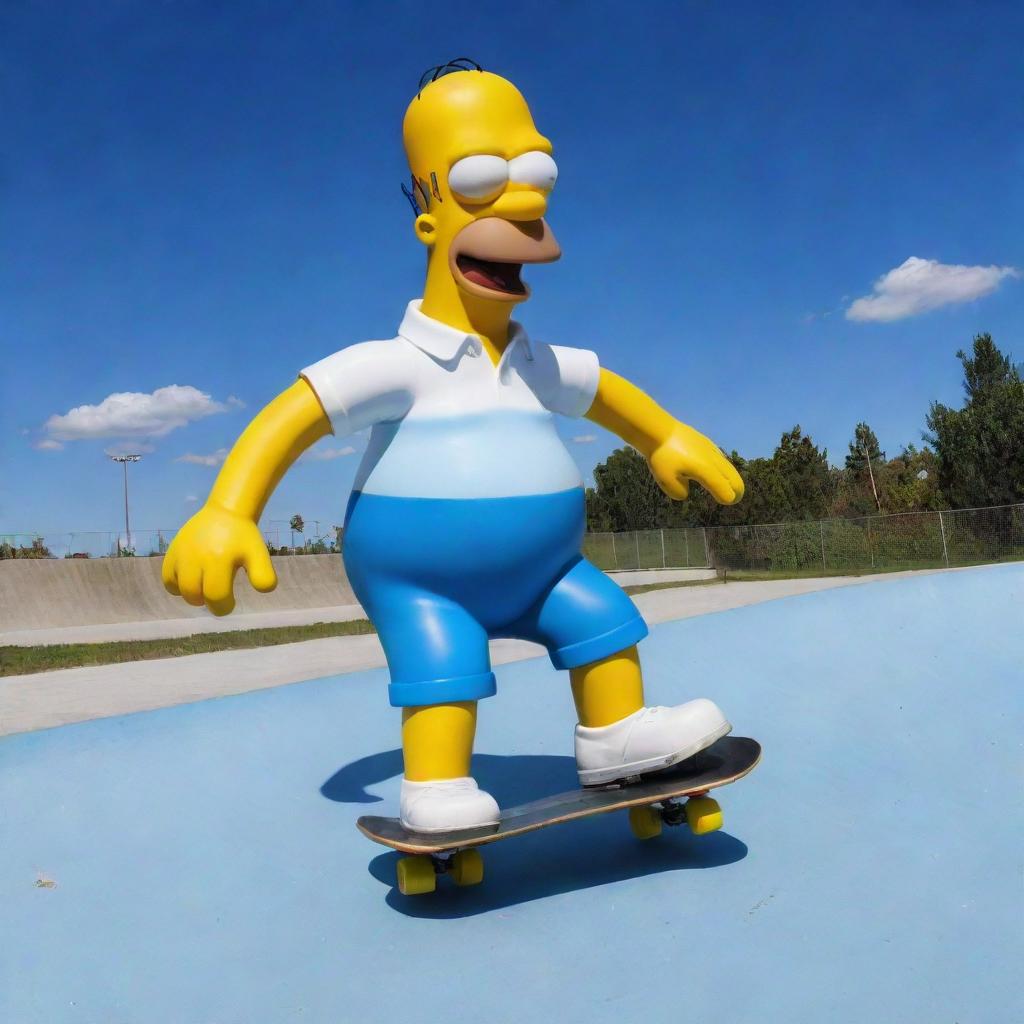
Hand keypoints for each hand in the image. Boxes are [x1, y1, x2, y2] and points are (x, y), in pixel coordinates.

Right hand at [161, 504, 276, 615]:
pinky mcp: (171, 551)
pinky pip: (167, 578)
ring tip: (205, 585)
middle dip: (207, 602)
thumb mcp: (259, 555)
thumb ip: (263, 575)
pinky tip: (192, 578)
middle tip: (217, 594)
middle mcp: (196, 557)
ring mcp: (181, 554)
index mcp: (219, 559)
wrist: (225, 512)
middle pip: (194, 595)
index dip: (223, 606)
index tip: (230, 602)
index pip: (215, 596)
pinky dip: (177, 585)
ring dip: (193, 595)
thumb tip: (262, 591)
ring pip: (179, 589)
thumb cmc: (243, 537)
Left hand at [647, 423, 743, 503]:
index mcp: (706, 470)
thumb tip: (687, 492)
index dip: (727, 497)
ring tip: (731, 487)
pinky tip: (719, 470)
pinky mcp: (707, 443)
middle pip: (733, 477)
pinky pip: (722, 458)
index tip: (726, 502)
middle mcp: (713, 460)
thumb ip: (679, 491)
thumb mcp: (665, 480)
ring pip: (729, 466)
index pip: (724, 488)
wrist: (659, 429)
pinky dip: (725, 468)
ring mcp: (711, 449)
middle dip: (737, 489)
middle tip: (735, 498)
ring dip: (732, 478)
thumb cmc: (662, 456)